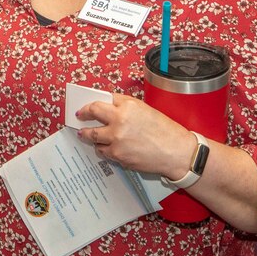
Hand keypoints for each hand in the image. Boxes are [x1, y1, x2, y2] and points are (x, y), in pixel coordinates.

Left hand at [75, 94, 194, 178]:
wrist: (177, 153)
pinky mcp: (117, 154)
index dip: (91, 104)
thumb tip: (107, 107)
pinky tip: (106, 148)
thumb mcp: (146, 110)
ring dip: (88, 135)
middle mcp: (119, 120)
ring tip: (85, 135)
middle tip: (79, 117)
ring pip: (93, 135)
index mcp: (127, 105)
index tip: (86, 107)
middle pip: (92, 113)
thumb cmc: (165, 131)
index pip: (101, 100)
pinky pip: (103, 151)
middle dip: (83, 115)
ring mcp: (116, 138)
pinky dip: (103, 149)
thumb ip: (125, 107)